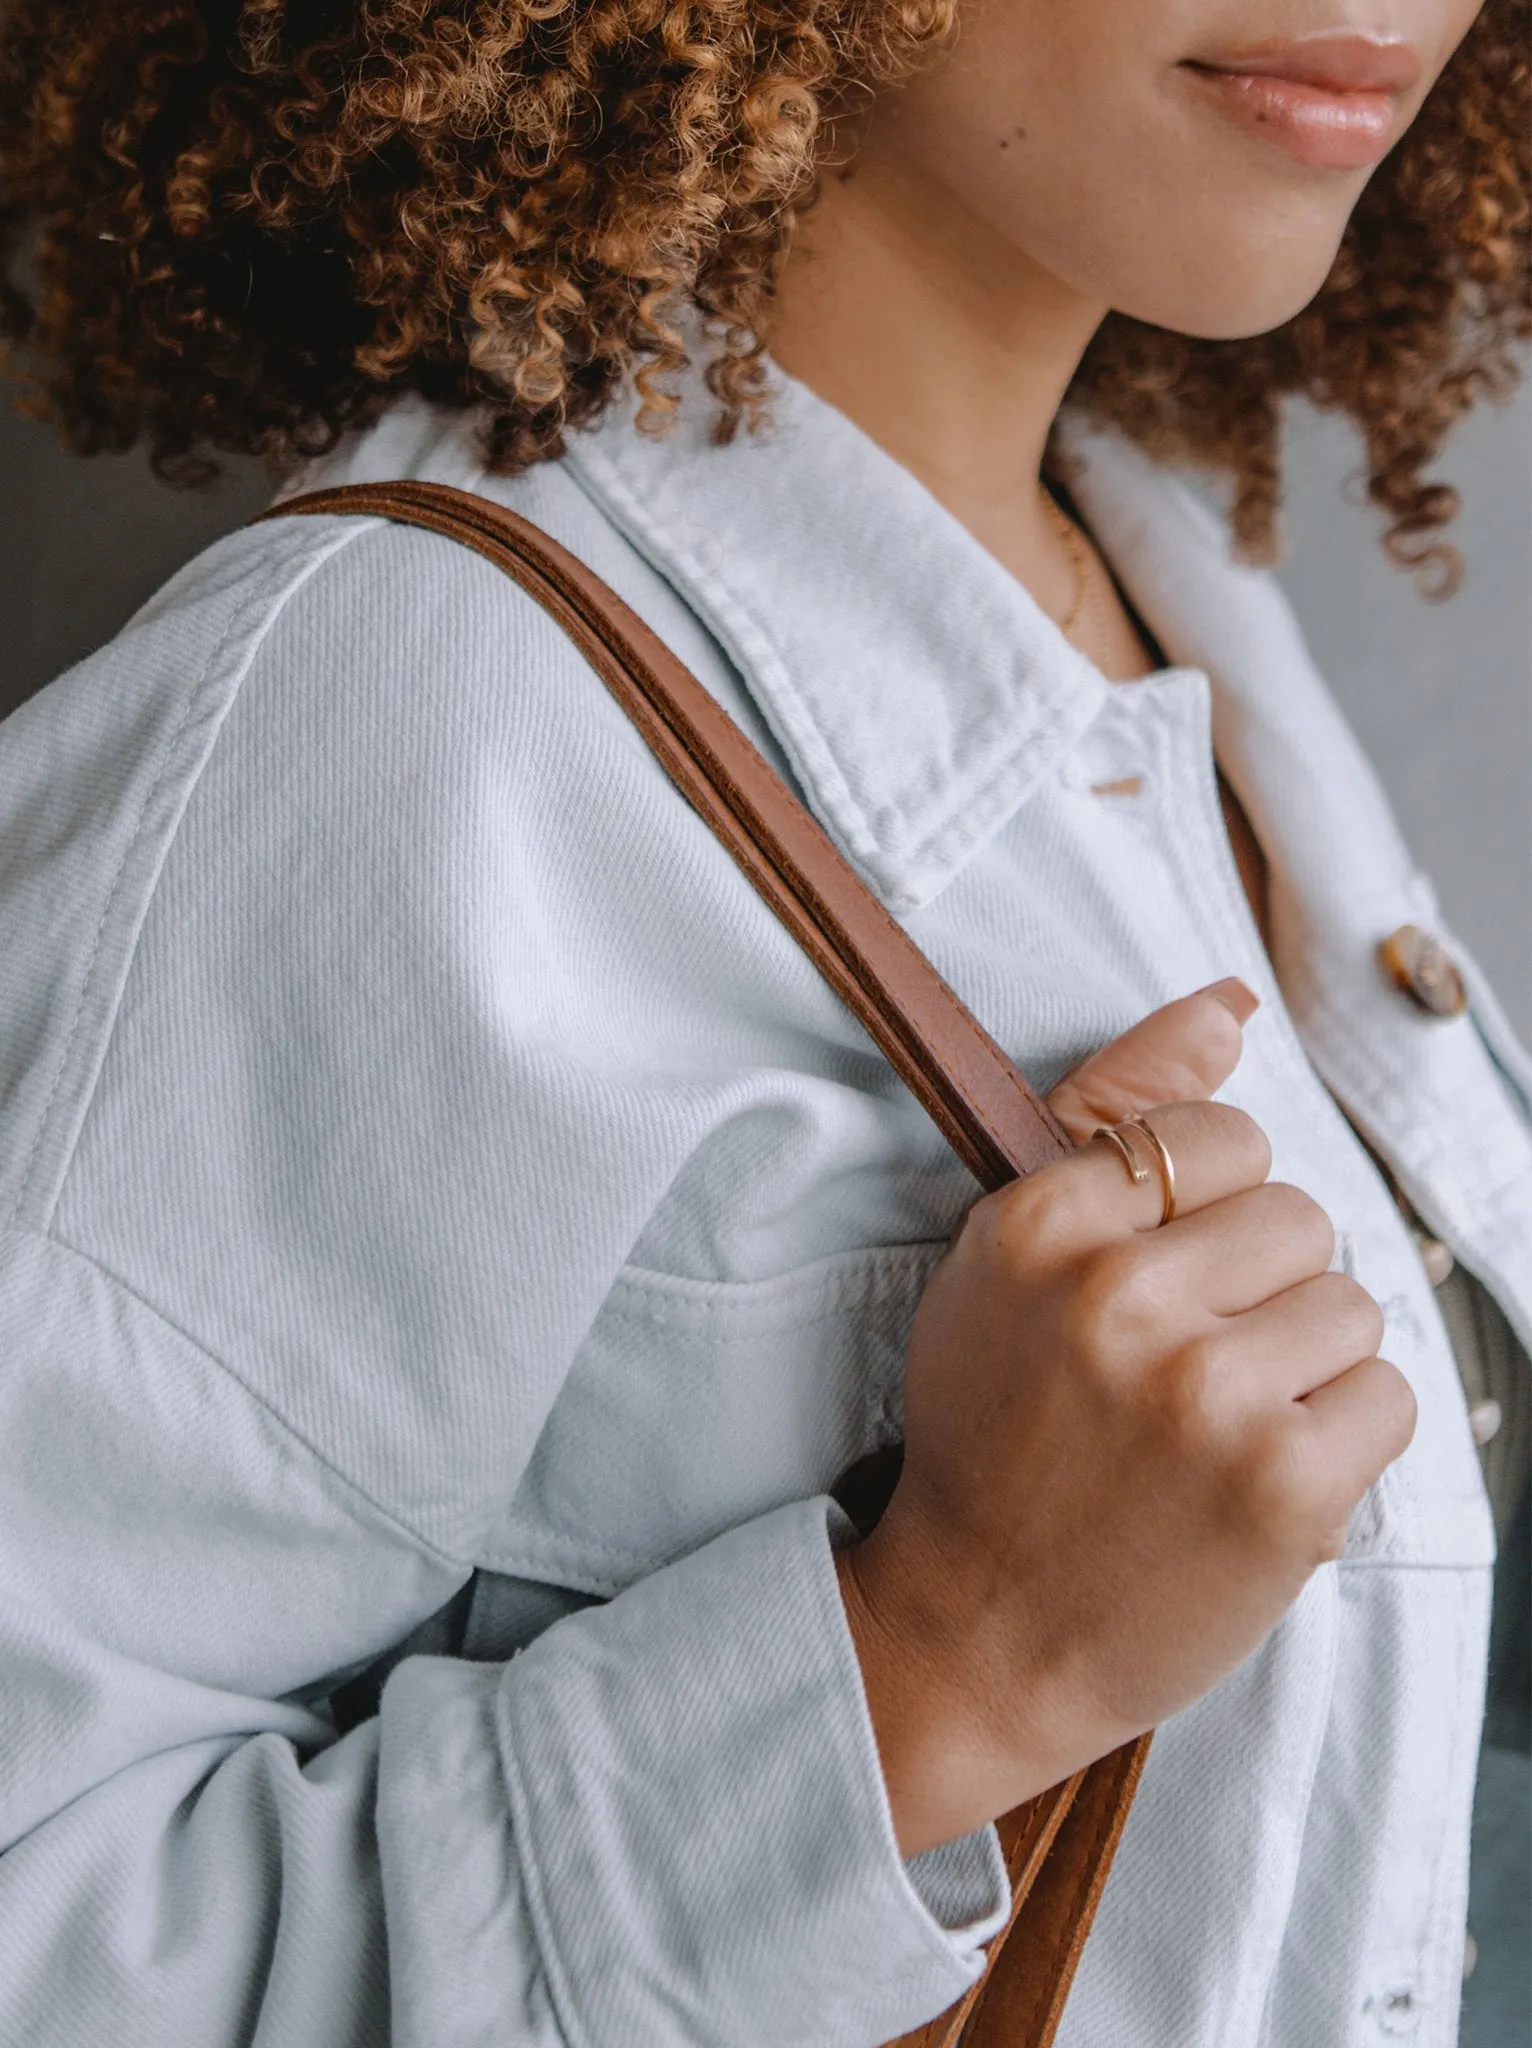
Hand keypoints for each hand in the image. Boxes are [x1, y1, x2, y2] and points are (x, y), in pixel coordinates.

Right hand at [837, 979, 1415, 1856]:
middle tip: (1183, 1370)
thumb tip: (1231, 1003)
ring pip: (1351, 1304)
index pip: (1218, 1137)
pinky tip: (1261, 1477)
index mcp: (1036, 1227)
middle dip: (1258, 1289)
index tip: (1158, 1283)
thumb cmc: (995, 1439)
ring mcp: (1203, 1394)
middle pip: (1297, 1215)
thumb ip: (1111, 1110)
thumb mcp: (1005, 1259)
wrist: (981, 1635)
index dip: (1203, 1212)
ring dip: (1304, 1368)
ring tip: (1218, 1429)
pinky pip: (1390, 1396)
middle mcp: (1116, 1297)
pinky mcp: (1282, 1488)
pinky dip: (1342, 1442)